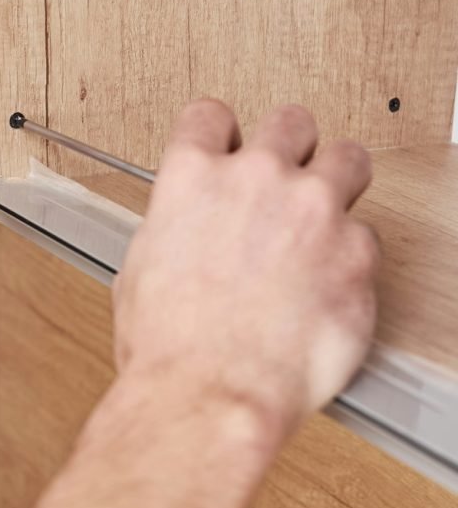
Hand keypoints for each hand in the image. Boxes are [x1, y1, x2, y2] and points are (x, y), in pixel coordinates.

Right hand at [111, 100, 378, 445]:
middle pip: (290, 122)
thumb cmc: (169, 345)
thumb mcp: (141, 270)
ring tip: (325, 214)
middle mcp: (255, 180)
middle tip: (286, 178)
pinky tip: (328, 284)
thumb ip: (174, 229)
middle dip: (288, 147)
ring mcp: (313, 211)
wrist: (212, 392)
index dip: (220, 134)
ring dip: (337, 181)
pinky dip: (350, 257)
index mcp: (192, 178)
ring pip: (348, 159)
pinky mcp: (357, 254)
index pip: (210, 116)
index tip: (227, 149)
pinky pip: (366, 237)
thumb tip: (185, 233)